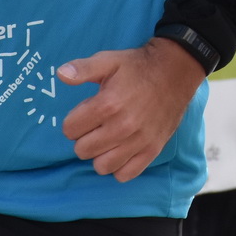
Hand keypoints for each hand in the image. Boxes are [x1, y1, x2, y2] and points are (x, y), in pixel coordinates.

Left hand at [59, 38, 207, 182]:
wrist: (175, 72)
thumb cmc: (137, 67)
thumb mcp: (108, 61)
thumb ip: (82, 69)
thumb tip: (60, 74)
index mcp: (108, 104)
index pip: (70, 130)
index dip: (73, 121)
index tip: (85, 113)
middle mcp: (122, 126)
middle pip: (83, 150)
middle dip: (84, 138)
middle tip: (96, 125)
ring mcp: (138, 141)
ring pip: (102, 166)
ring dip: (100, 154)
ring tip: (107, 139)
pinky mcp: (152, 150)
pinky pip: (126, 174)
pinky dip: (119, 166)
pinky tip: (120, 151)